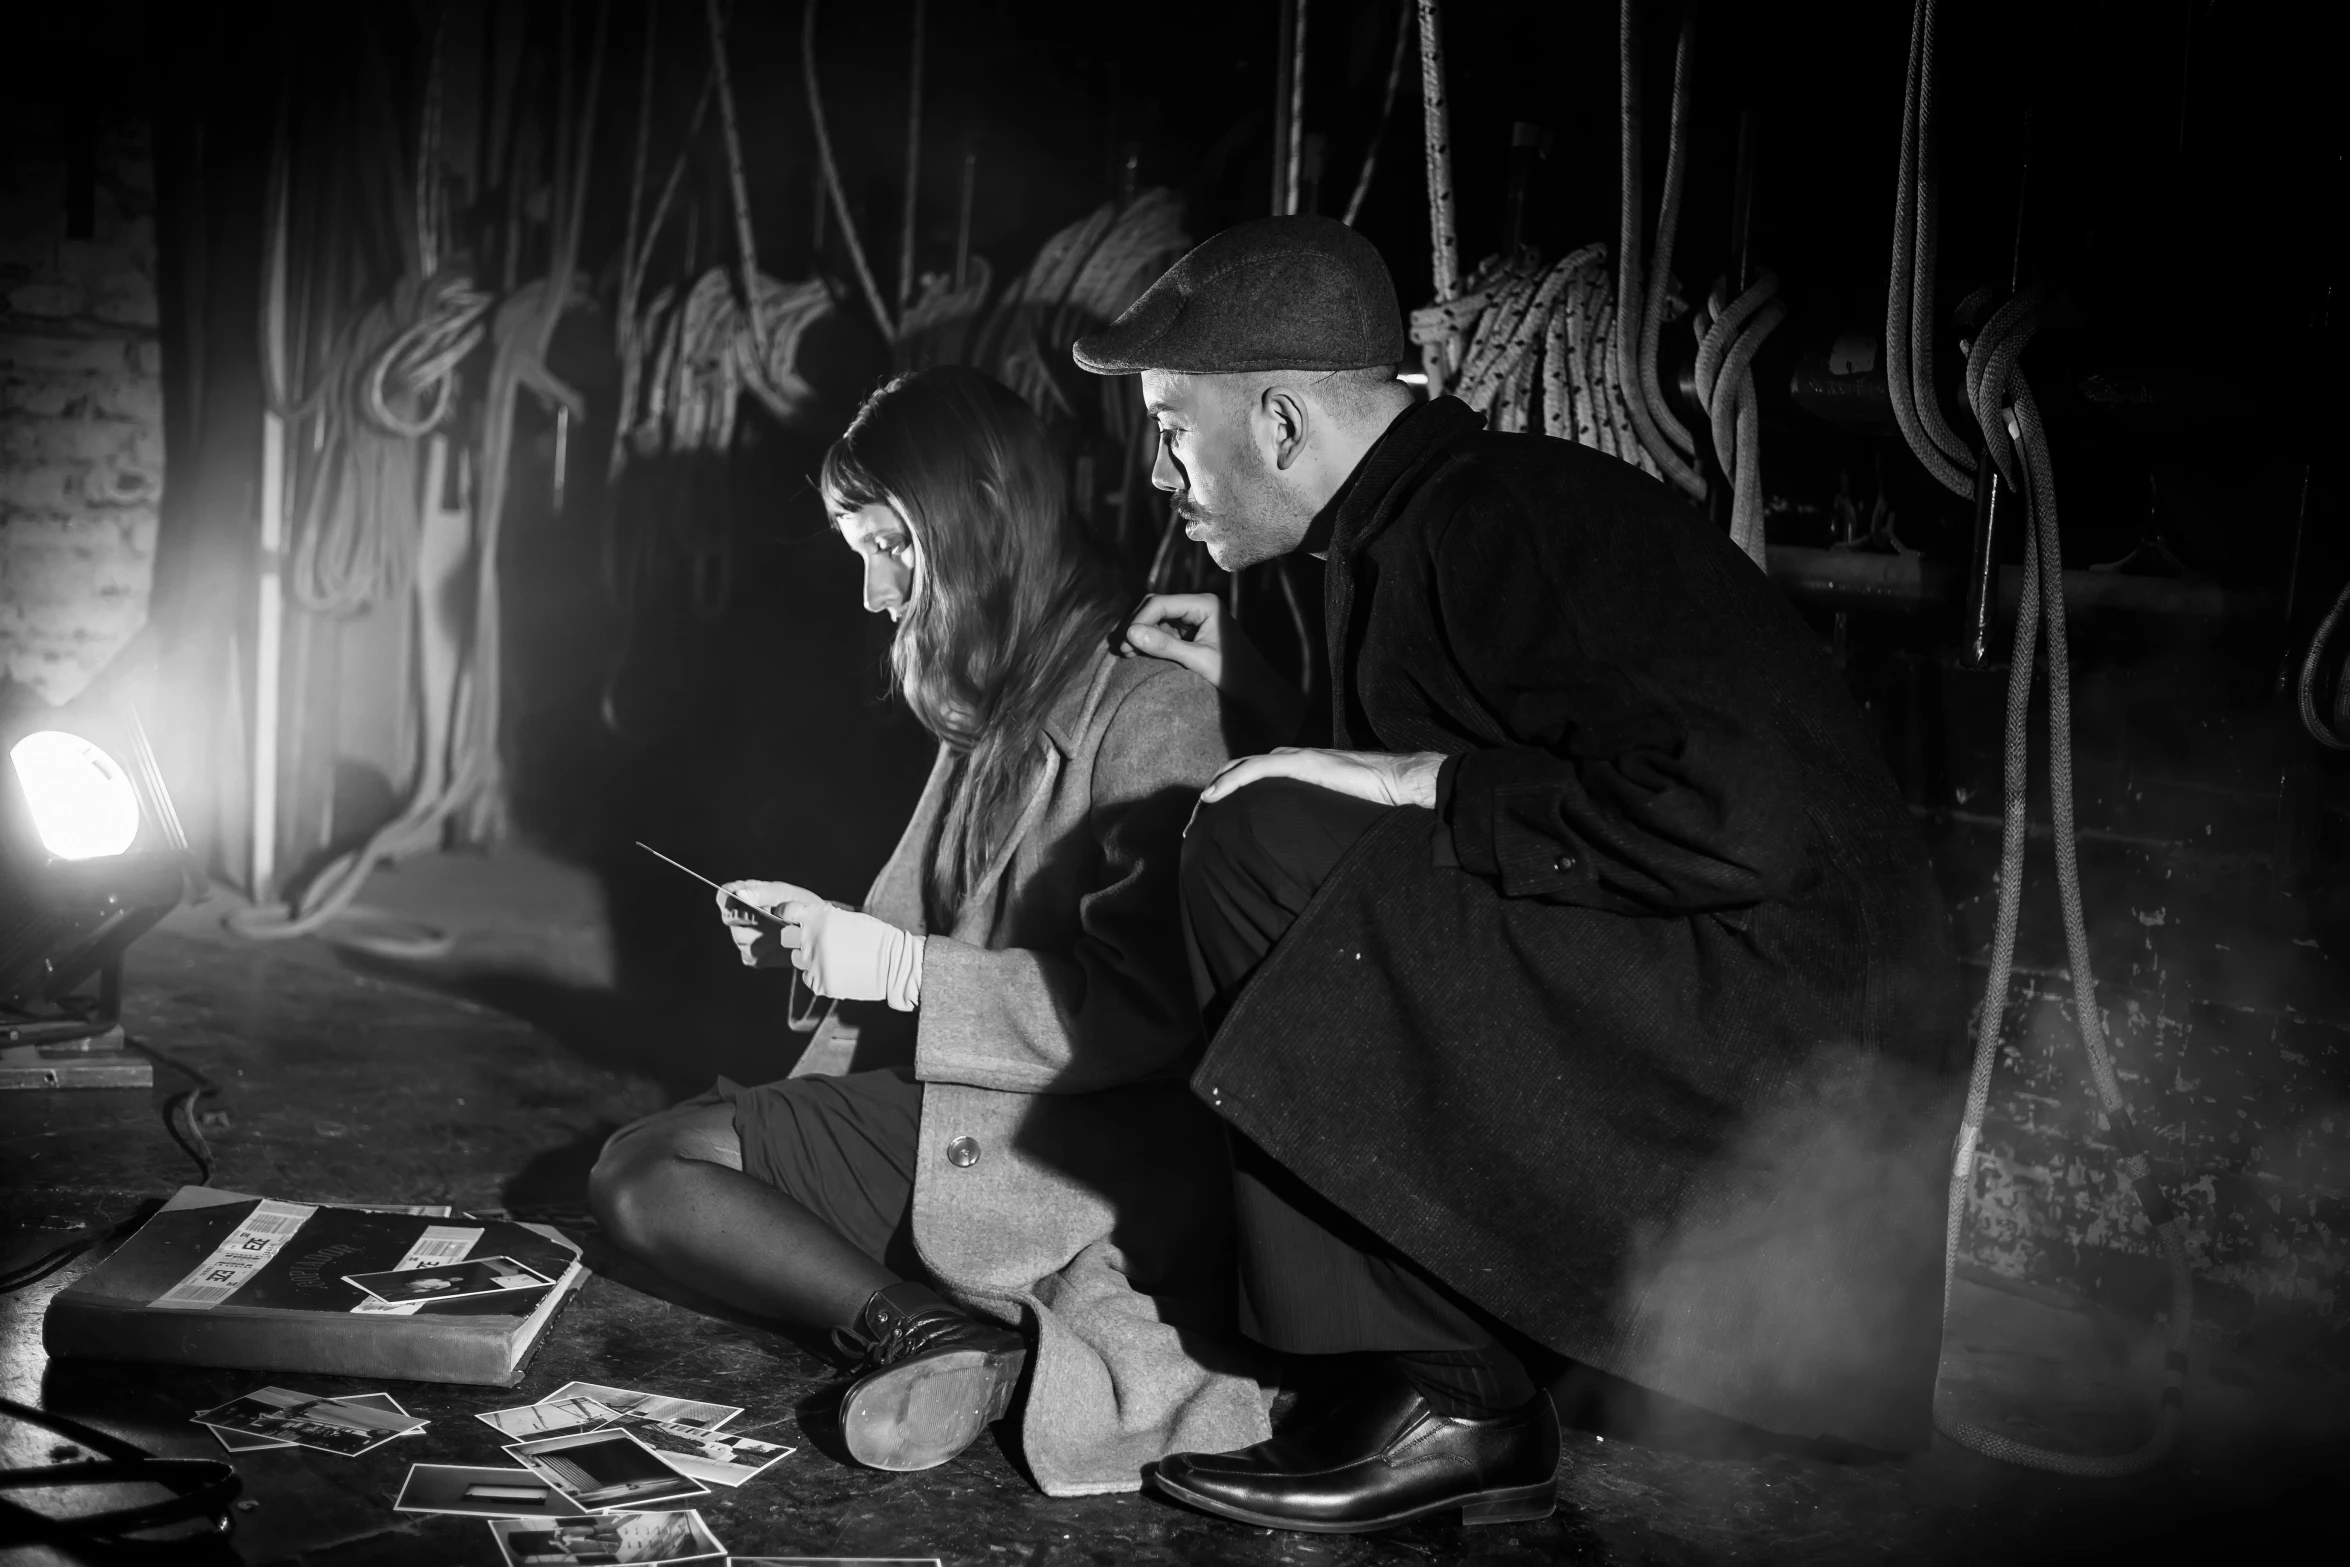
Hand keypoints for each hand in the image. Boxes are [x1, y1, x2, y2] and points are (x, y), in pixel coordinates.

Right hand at [716, 879, 812, 968]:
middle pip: (729, 919)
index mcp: (743, 895)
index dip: (729, 900)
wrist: (815, 928)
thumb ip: (761, 893)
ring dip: (763, 934)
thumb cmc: (797, 904)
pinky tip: (781, 942)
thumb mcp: (783, 893)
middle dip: (751, 918)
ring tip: (783, 927)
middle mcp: (739, 917)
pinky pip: (752, 956)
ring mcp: (744, 938)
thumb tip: (740, 894)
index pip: (723, 897)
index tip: (746, 902)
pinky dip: (769, 951)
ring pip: (741, 939)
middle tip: (772, 915)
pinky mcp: (753, 957)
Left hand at [776, 898, 923, 1009]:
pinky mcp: (818, 983)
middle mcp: (811, 939)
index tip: (790, 918)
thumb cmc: (874, 937)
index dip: (786, 914)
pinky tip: (838, 971)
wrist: (895, 964)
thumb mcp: (846, 916)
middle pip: (786, 937)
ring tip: (833, 958)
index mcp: (819, 917)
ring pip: (796, 959)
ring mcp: (813, 963)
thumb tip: (800, 921)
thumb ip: (820, 918)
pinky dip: (819, 975)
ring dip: (808, 958)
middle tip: (817, 942)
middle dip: (797, 938)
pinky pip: (808, 978)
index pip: (786, 912)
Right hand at [1118, 593, 1306, 741]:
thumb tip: (1130, 634)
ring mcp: (1193, 618)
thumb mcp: (1198, 661)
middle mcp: (1198, 605)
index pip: (1161, 603)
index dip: (1140, 621)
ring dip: (1140, 634)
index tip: (1126, 644)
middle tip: (1121, 650)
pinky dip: (1149, 641)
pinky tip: (1137, 654)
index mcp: (1205, 604)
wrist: (1257, 691)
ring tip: (1125, 654)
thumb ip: (1165, 646)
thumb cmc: (1235, 675)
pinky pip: (1163, 631)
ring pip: (1156, 618)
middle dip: (1136, 625)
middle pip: (1155, 606)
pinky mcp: (1190, 632)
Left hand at [1196, 747, 1444, 813]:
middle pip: (1237, 772)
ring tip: (1195, 817)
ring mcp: (1297, 759)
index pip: (1251, 778)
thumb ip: (1314, 823)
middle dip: (1211, 796)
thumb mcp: (1333, 816)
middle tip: (1193, 827)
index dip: (1227, 797)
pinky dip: (1229, 783)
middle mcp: (1292, 760)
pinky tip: (1211, 798)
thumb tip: (1303, 852)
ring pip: (1239, 769)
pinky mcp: (1303, 764)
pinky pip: (1254, 771)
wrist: (1402, 784)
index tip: (1210, 826)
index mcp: (1299, 771)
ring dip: (1213, 791)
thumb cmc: (1377, 804)